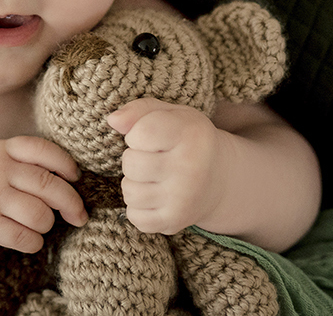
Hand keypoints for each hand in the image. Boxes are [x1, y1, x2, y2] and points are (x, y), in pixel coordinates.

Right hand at [0, 136, 87, 252]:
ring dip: (47, 225)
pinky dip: (34, 242)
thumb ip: (24, 159)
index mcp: (4, 149)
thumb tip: (68, 179)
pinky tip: (29, 240)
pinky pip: (23, 237)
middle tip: (78, 215)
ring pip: (40, 215)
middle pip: (49, 186)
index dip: (66, 165)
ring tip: (40, 225)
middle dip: (72, 204)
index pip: (44, 151)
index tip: (75, 179)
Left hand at [106, 98, 231, 234]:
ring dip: (134, 182)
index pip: (141, 133)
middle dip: (133, 158)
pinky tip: (154, 196)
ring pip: (129, 191)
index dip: (136, 133)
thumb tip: (113, 120)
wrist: (218, 178)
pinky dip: (137, 207)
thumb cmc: (185, 139)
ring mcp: (183, 199)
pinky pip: (134, 216)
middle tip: (152, 158)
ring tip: (153, 176)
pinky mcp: (175, 222)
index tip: (149, 136)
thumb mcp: (170, 114)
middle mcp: (191, 169)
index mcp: (192, 135)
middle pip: (131, 163)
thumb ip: (139, 110)